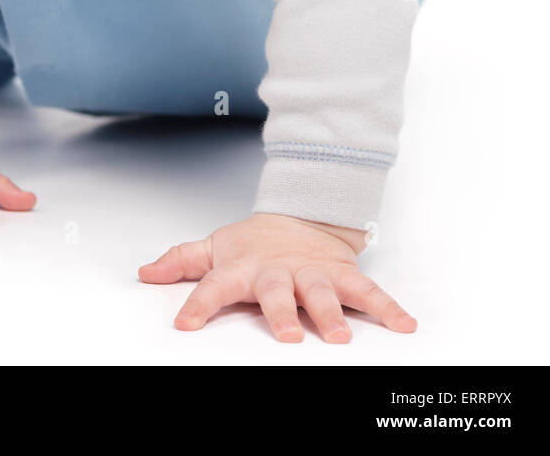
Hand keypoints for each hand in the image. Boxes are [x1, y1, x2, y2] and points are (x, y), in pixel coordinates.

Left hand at [138, 212, 415, 342]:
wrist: (301, 212)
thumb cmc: (254, 243)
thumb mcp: (215, 247)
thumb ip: (181, 261)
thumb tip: (144, 273)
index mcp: (243, 268)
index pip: (213, 284)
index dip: (197, 303)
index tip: (183, 324)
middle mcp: (279, 271)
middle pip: (278, 292)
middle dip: (283, 314)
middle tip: (287, 337)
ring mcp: (312, 273)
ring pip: (323, 293)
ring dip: (331, 314)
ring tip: (340, 337)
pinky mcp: (342, 274)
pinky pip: (368, 291)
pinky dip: (388, 307)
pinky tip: (405, 324)